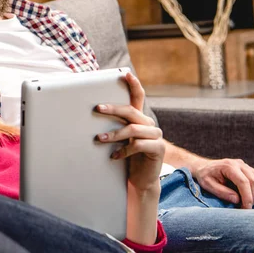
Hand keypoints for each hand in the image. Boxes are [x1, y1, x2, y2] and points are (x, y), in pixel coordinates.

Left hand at [96, 72, 164, 191]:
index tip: (126, 73)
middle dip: (113, 109)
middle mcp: (149, 124)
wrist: (140, 180)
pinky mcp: (158, 149)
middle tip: (98, 108)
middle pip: (131, 111)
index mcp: (140, 118)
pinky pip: (138, 145)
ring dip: (114, 134)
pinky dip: (123, 150)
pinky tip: (114, 156)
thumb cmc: (126, 157)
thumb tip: (94, 113)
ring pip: (133, 129)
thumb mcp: (120, 139)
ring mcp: (156, 136)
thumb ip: (114, 126)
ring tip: (99, 139)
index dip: (134, 84)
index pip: (138, 97)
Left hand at [190, 157, 253, 207]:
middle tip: (245, 208)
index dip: (247, 196)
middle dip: (252, 197)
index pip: (243, 182)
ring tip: (246, 202)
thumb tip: (237, 200)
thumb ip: (221, 192)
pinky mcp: (249, 170)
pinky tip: (252, 196)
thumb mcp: (207, 184)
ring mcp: (245, 166)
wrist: (204, 166)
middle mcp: (239, 164)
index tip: (246, 208)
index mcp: (228, 166)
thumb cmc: (205, 176)